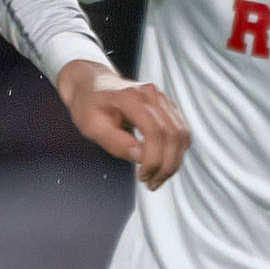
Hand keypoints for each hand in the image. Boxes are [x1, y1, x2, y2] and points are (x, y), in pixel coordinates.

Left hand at [55, 60, 189, 190]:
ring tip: (157, 178)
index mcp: (130, 97)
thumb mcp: (92, 127)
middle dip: (166, 165)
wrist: (92, 85)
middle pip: (173, 134)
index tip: (142, 177)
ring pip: (181, 134)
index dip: (153, 159)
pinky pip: (180, 131)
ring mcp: (161, 98)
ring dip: (173, 161)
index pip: (154, 132)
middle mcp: (151, 95)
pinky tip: (162, 165)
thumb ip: (116, 142)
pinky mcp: (167, 106)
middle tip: (152, 183)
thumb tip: (141, 157)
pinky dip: (176, 152)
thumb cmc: (88, 106)